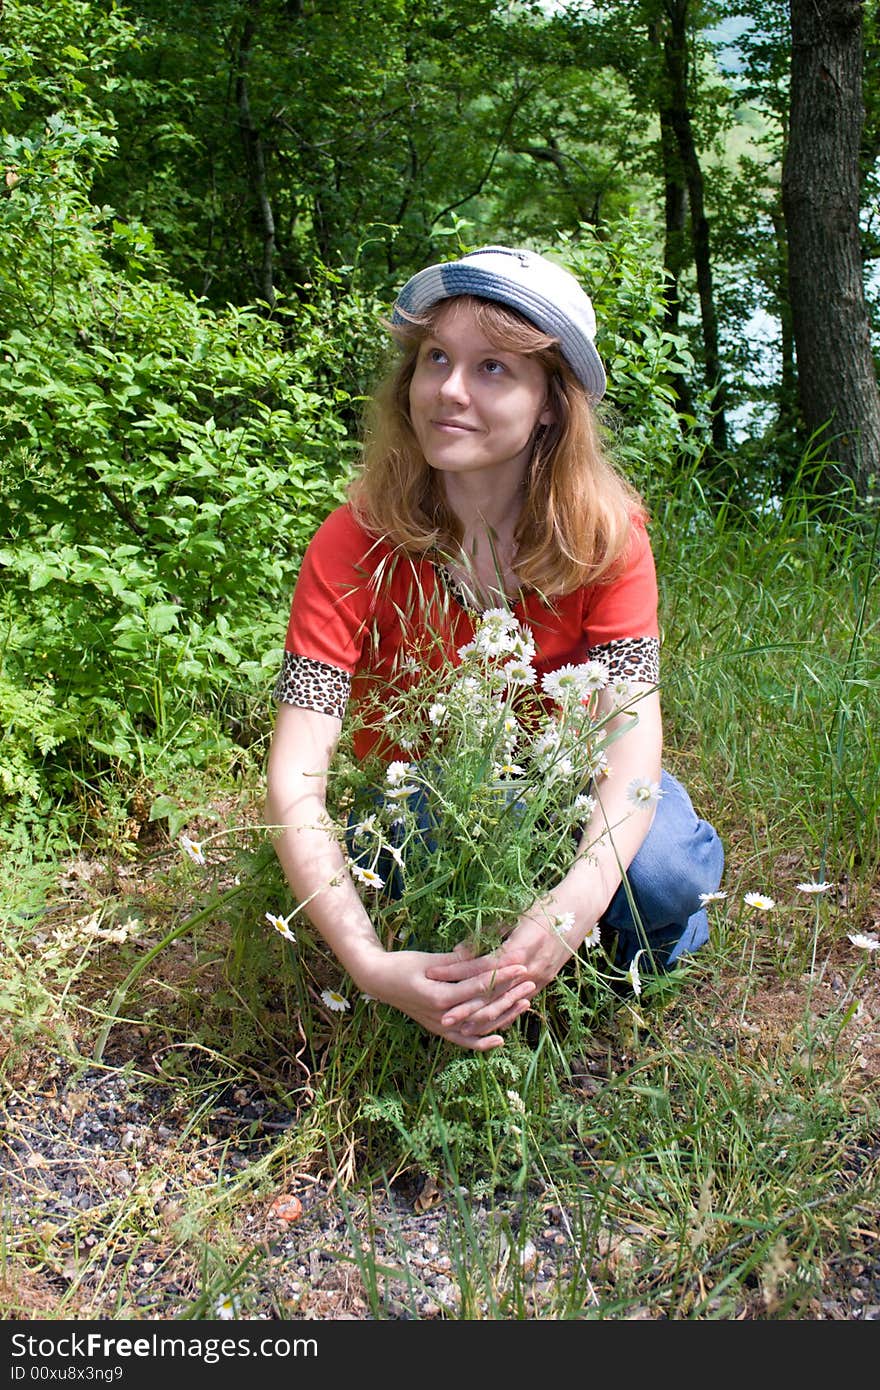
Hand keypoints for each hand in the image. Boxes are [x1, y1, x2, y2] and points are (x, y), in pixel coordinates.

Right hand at [362, 947, 535, 1050]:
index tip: (521, 965)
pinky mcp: (439, 1029)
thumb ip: (458, 960)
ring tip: (526, 1003)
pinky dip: (482, 1042)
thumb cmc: (402, 964)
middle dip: (510, 994)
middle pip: (484, 1008)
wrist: (377, 980)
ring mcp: (441, 1026)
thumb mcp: (430, 960)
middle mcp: (442, 1017)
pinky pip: (464, 1041)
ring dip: (504, 1015)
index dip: (502, 975)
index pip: (479, 987)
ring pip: (479, 1026)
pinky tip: (500, 1040)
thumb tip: (484, 950)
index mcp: (440, 997)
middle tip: (531, 981)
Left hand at [426, 911, 573, 1036]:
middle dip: (467, 1007)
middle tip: (442, 1017)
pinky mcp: (544, 981)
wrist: (579, 909)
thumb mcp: (513, 916)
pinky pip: (519, 1003)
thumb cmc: (544, 907)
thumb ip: (487, 935)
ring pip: (506, 1004)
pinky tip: (488, 1023)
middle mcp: (529, 968)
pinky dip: (502, 1015)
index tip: (433, 975)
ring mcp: (539, 977)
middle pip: (492, 993)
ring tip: (460, 1027)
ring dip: (483, 1018)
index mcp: (518, 949)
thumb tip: (458, 952)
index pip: (480, 966)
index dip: (456, 972)